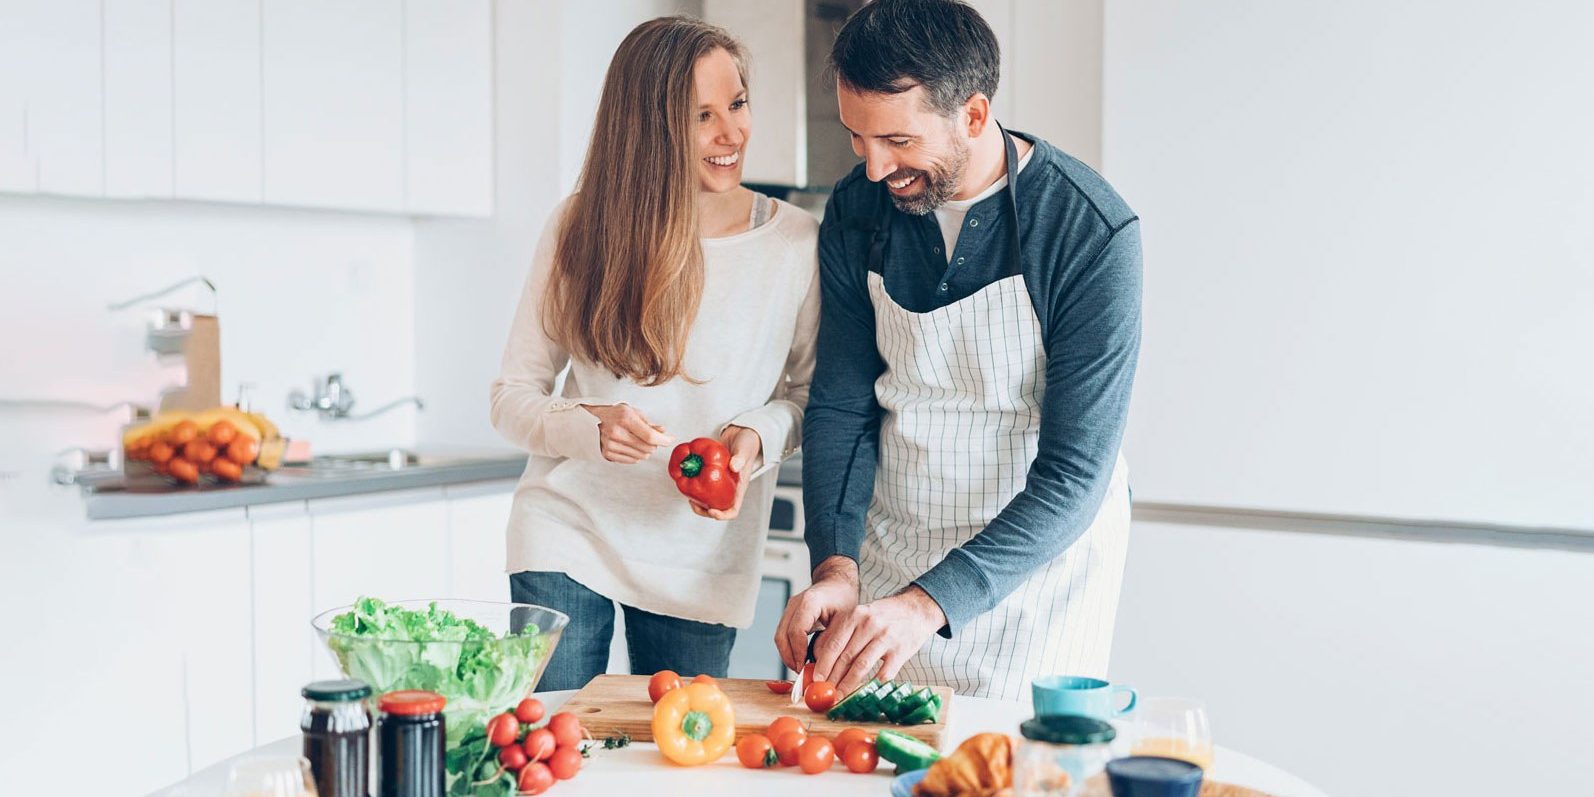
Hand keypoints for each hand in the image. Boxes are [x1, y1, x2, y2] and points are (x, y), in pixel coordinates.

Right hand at [581, 403, 673, 463]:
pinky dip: (636, 455)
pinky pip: (632, 460)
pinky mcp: (607, 454)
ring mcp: (611, 444)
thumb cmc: (612, 414)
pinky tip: (630, 446)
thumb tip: (662, 431)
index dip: (663, 440)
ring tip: (638, 440)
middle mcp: (616, 432)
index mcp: (625, 418)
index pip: (650, 436)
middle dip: (654, 444)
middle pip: (647, 448)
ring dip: (645, 450)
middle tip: (651, 438)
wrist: (588, 420)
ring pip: (641, 456)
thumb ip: (648, 422)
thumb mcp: (631, 411)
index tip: (669, 440)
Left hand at [688, 425, 761, 520]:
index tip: (711, 510)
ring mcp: (720, 483)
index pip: (733, 509)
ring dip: (697, 503)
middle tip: (693, 504)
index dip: (722, 515)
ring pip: (708, 500)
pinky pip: (702, 486)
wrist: (740, 434)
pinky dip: (693, 487)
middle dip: (704, 511)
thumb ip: (740, 458)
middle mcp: (729, 489)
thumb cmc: (747, 443)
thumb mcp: (744, 450)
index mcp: (739, 489)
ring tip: (688, 498)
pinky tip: (686, 481)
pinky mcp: (712, 475)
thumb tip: (733, 467)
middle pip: (717, 509)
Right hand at [776, 556, 860, 671]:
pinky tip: (800, 659)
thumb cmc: (843, 597)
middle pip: (782, 636)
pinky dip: (789, 648)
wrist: (837, 583)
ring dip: (787, 655)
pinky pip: (783, 634)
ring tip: (800, 668)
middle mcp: (795, 604)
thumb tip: (821, 662)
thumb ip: (832, 638)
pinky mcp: (789, 615)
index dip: (798, 652)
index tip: (804, 667)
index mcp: (809, 602)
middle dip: (789, 657)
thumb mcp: (845, 618)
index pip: (796, 631)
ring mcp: (789, 608)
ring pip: (779, 637)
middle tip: (801, 672)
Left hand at [811, 586, 946, 694]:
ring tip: (840, 697)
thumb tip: (818, 655)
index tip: (815, 680)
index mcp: (855, 615)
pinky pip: (883, 673)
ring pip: (861, 667)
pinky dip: (872, 686)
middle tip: (825, 692)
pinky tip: (864, 693)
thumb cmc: (882, 616)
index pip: (834, 644)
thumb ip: (840, 632)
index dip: (823, 664)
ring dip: (848, 685)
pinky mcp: (900, 651)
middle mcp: (869, 625)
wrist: (915, 609)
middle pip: (845, 657)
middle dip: (833, 678)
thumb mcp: (859, 615)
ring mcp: (886, 638)